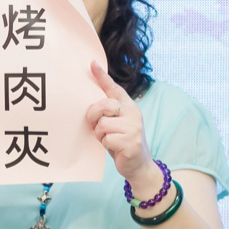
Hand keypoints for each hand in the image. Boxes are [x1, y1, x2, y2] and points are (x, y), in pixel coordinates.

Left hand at [85, 62, 155, 193]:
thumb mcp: (118, 123)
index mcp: (129, 106)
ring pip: (102, 125)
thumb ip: (109, 112)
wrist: (139, 165)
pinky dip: (106, 144)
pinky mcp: (130, 142)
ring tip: (108, 139)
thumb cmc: (122, 142)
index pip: (114, 88)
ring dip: (100, 135)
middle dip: (93, 115)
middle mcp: (133, 113)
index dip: (102, 76)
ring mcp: (133, 128)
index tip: (92, 63)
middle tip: (93, 124)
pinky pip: (107, 139)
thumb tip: (89, 103)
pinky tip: (114, 148)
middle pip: (103, 105)